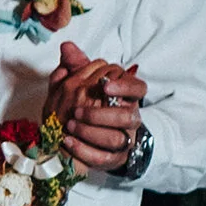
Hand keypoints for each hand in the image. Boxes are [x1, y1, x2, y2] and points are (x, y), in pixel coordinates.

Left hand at [53, 42, 146, 173]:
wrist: (70, 140)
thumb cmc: (78, 108)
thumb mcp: (74, 86)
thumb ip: (75, 67)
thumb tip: (67, 46)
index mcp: (123, 98)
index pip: (138, 88)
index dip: (126, 86)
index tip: (105, 86)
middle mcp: (127, 118)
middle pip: (129, 115)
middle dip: (102, 113)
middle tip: (76, 110)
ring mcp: (122, 140)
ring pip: (118, 138)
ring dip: (93, 131)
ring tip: (70, 125)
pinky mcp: (112, 159)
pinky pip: (104, 158)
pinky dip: (85, 151)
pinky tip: (68, 142)